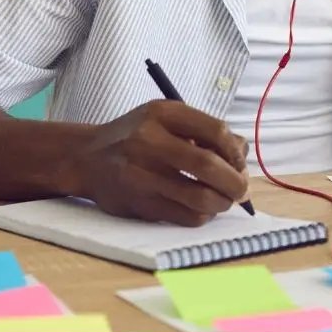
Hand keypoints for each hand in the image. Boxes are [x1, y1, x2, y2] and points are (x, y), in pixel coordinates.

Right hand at [71, 100, 249, 224]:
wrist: (87, 159)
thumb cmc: (137, 136)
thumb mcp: (167, 119)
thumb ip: (204, 131)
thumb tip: (243, 154)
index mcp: (162, 114)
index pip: (215, 131)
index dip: (235, 151)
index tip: (240, 163)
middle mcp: (149, 141)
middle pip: (208, 165)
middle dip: (235, 181)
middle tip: (242, 189)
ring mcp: (142, 175)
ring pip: (200, 197)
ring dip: (223, 202)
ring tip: (225, 200)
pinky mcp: (139, 204)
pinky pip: (185, 216)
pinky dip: (203, 215)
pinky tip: (203, 208)